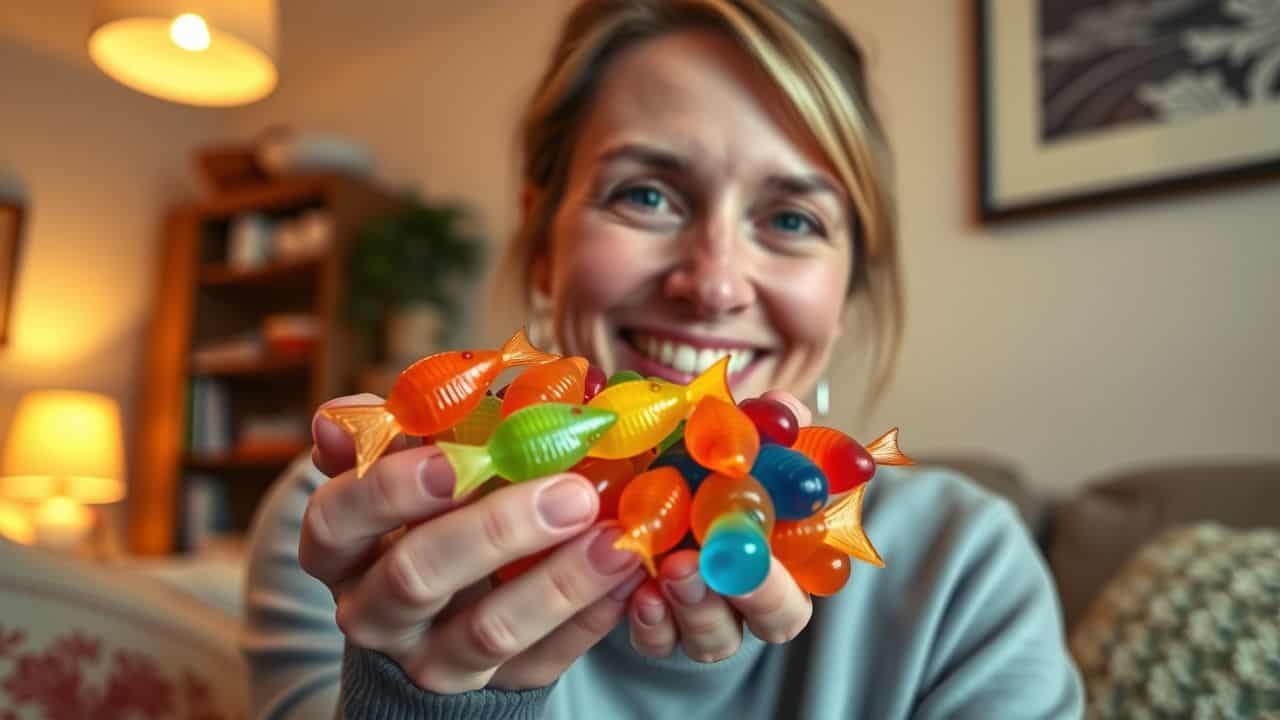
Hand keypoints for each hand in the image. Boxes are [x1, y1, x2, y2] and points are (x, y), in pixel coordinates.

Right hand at [300, 394, 644, 693]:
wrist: (436, 623)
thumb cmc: (424, 518)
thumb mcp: (400, 476)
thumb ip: (384, 438)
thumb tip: (340, 416)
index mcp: (340, 548)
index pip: (338, 520)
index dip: (389, 492)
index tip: (455, 461)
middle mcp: (373, 611)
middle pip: (417, 577)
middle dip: (498, 530)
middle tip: (572, 493)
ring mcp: (432, 659)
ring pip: (489, 632)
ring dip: (561, 582)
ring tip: (618, 539)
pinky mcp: (495, 688)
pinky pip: (546, 661)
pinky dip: (591, 617)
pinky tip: (630, 573)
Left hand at [626, 390, 814, 661]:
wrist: (634, 473)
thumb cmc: (697, 459)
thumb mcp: (728, 436)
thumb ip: (763, 425)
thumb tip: (785, 408)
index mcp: (785, 551)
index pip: (811, 578)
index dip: (792, 572)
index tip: (765, 550)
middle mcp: (752, 595)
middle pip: (775, 619)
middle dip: (754, 594)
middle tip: (719, 561)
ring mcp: (705, 616)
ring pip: (715, 637)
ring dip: (697, 606)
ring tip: (672, 570)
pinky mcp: (658, 627)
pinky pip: (658, 641)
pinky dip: (653, 621)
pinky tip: (639, 592)